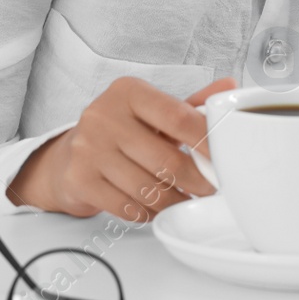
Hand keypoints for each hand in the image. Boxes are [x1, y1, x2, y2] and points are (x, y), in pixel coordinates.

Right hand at [6, 75, 238, 221]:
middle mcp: (104, 115)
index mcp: (128, 92)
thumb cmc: (121, 131)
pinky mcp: (79, 180)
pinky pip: (127, 207)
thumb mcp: (153, 111)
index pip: (178, 117)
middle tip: (211, 189)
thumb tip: (230, 86)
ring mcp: (88, 149)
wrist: (68, 156)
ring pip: (148, 189)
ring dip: (175, 201)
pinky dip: (149, 212)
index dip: (207, 141)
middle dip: (196, 180)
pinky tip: (158, 207)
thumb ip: (190, 104)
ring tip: (187, 200)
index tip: (224, 158)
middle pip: (166, 160)